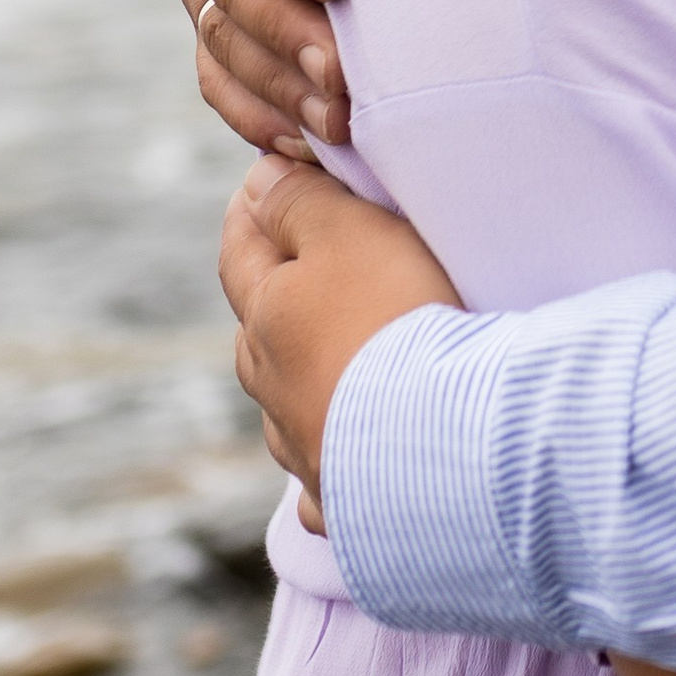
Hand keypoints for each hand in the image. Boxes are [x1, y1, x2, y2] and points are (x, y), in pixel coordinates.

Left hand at [218, 155, 461, 531]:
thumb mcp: (347, 234)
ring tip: (324, 361)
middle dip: (273, 296)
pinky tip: (341, 461)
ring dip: (298, 378)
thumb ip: (300, 203)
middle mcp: (272, 387)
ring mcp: (305, 445)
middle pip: (257, 331)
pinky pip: (326, 476)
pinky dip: (331, 458)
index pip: (241, 252)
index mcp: (265, 317)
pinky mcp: (345, 495)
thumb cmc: (391, 318)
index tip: (259, 181)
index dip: (250, 211)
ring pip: (285, 404)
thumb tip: (257, 179)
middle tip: (299, 266)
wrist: (434, 435)